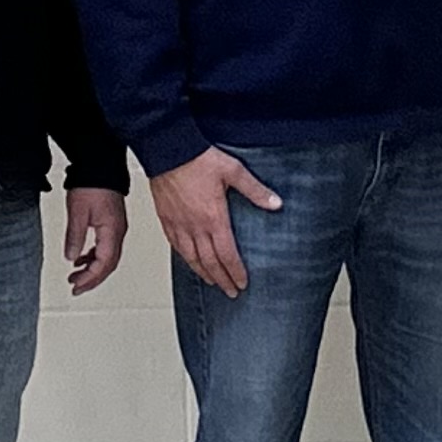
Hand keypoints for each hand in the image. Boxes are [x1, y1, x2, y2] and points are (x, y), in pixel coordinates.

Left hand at [62, 186, 127, 296]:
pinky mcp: (112, 222)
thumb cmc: (92, 184)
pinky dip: (94, 257)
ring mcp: (117, 228)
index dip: (90, 279)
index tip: (76, 286)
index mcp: (112, 232)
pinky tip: (82, 258)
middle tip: (76, 287)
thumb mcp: (77, 213)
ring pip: (108, 258)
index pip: (103, 264)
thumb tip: (71, 256)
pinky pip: (106, 247)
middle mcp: (118, 232)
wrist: (101, 165)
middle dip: (92, 279)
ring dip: (92, 269)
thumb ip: (75, 237)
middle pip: (108, 265)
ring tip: (76, 275)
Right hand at [153, 148, 279, 296]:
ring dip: (204, 273)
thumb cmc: (197, 158)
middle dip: (222, 279)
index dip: (235, 272)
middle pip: (210, 262)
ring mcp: (178, 224)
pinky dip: (185, 259)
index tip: (242, 283)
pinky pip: (175, 246)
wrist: (168, 149)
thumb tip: (275, 203)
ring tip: (213, 282)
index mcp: (213, 218)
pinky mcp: (166, 219)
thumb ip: (255, 190)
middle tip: (230, 291)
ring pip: (191, 258)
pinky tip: (189, 261)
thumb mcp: (234, 171)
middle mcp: (194, 226)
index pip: (227, 254)